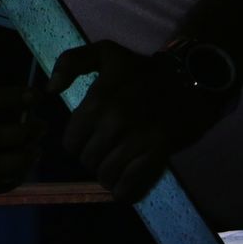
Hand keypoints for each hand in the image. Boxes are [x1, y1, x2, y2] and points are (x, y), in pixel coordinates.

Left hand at [47, 40, 232, 202]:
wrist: (191, 77)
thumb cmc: (145, 69)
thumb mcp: (106, 52)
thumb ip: (71, 62)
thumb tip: (50, 90)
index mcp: (97, 100)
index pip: (71, 142)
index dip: (80, 143)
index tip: (93, 138)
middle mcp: (113, 120)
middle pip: (88, 160)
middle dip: (96, 159)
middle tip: (109, 152)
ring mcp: (135, 137)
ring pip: (107, 174)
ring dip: (110, 176)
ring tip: (118, 168)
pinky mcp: (156, 151)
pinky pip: (130, 183)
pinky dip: (125, 190)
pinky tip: (125, 187)